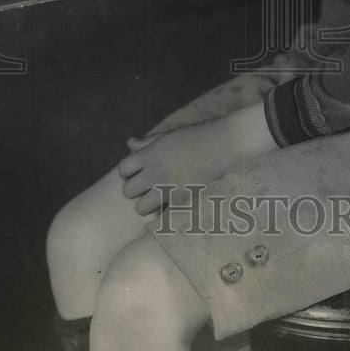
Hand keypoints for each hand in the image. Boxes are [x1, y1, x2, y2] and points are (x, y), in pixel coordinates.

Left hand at [119, 103, 279, 213]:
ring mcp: (168, 188)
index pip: (123, 169)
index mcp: (151, 153)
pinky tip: (173, 205)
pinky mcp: (182, 200)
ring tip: (158, 198)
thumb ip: (147, 142)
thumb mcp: (170, 135)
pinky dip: (165, 213)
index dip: (128, 172)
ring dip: (147, 205)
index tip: (137, 172)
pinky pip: (162, 215)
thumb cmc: (198, 136)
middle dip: (135, 190)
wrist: (226, 144)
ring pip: (140, 208)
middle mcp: (156, 172)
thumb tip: (128, 143)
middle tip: (148, 187)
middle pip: (127, 191)